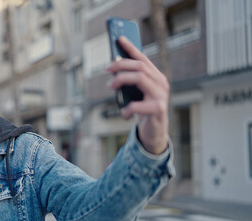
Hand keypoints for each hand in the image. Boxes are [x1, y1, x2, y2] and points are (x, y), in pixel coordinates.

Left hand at [107, 36, 168, 154]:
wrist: (154, 133)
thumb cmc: (143, 110)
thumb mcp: (136, 94)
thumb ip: (129, 81)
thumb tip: (113, 68)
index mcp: (156, 77)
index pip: (143, 59)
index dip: (131, 48)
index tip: (119, 39)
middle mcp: (161, 83)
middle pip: (139, 66)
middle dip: (121, 65)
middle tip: (106, 68)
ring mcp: (161, 95)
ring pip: (140, 78)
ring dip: (121, 80)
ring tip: (110, 86)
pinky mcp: (159, 109)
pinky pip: (139, 104)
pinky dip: (127, 108)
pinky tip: (124, 113)